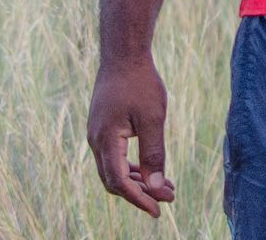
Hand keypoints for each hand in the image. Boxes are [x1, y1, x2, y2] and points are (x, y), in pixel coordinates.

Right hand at [86, 52, 175, 216]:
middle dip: (140, 193)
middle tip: (169, 197)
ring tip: (166, 187)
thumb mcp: (153, 119)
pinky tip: (151, 170)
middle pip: (113, 180)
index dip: (138, 199)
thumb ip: (154, 154)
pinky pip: (114, 157)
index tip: (158, 210)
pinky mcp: (103, 129)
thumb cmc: (140, 83)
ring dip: (138, 181)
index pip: (118, 181)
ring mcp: (97, 135)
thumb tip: (156, 188)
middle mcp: (96, 140)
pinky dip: (132, 167)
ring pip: (114, 170)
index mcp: (106, 139)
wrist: (124, 55)